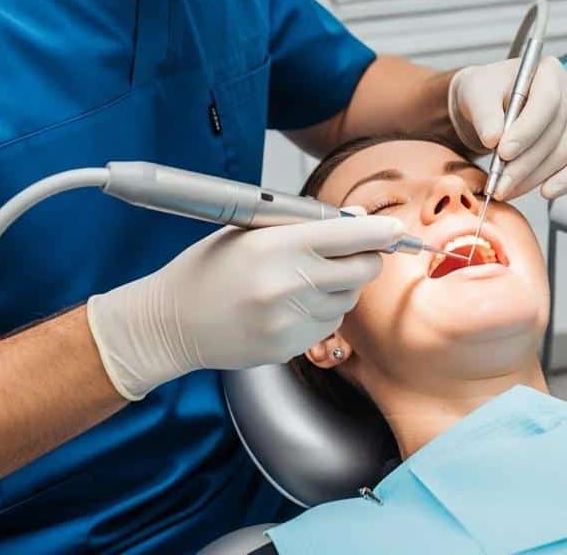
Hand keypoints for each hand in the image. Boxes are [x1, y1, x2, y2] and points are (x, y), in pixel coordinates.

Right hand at [86, 215, 403, 400]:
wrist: (170, 322)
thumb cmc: (209, 268)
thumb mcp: (251, 231)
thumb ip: (306, 224)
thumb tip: (357, 217)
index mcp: (278, 246)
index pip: (351, 235)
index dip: (380, 231)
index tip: (396, 230)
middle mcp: (289, 284)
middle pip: (363, 270)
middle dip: (366, 258)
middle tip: (353, 252)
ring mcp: (290, 321)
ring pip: (349, 299)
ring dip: (341, 287)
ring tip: (305, 279)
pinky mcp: (289, 348)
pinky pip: (329, 325)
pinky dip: (322, 312)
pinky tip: (292, 304)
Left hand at [448, 56, 566, 200]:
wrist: (488, 102)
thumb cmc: (486, 91)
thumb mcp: (476, 93)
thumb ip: (484, 113)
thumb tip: (494, 137)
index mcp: (548, 71)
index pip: (547, 102)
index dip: (527, 130)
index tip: (504, 152)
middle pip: (555, 133)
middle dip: (525, 163)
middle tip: (500, 181)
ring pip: (563, 154)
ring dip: (534, 177)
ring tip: (507, 187)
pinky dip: (564, 182)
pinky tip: (545, 191)